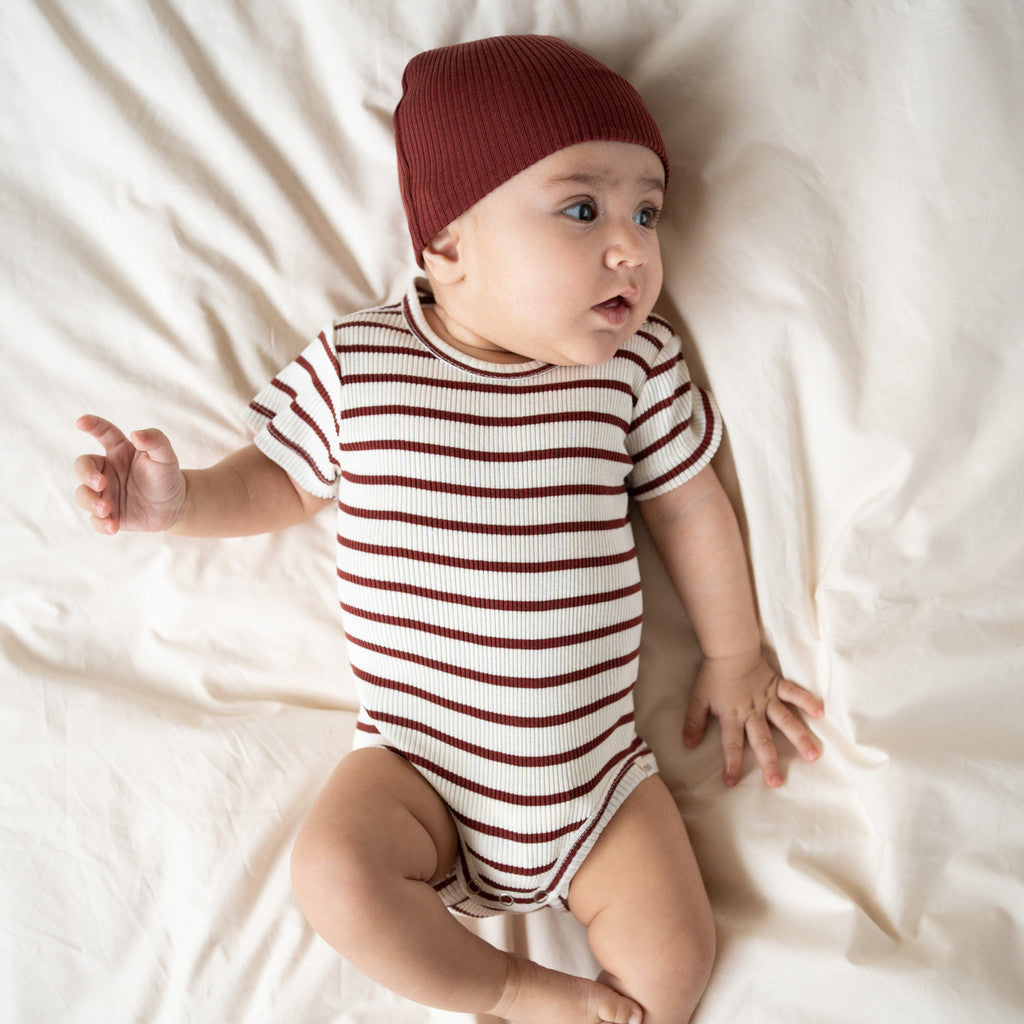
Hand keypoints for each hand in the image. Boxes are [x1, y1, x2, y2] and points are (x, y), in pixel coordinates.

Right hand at [74, 415, 186, 533]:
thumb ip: (155, 440)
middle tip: (100, 484)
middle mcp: (107, 470)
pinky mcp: (108, 514)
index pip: (103, 433)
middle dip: (86, 474)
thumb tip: (136, 434)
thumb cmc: (167, 476)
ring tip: (106, 509)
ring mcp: (105, 493)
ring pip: (83, 494)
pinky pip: (95, 519)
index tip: (81, 422)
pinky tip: (113, 526)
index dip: (91, 425)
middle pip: (83, 466)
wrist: (175, 506)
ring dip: (90, 501)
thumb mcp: (166, 456)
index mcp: (119, 451)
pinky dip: (100, 523)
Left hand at [683, 651, 823, 787]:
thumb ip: (694, 722)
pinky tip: (820, 713)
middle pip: (761, 739)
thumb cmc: (713, 676)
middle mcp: (752, 711)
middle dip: (769, 761)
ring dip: (799, 738)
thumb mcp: (699, 699)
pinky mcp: (778, 686)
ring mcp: (768, 699)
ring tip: (812, 756)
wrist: (729, 649)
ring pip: (785, 721)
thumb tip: (688, 744)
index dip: (731, 763)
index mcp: (732, 716)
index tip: (731, 782)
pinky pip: (794, 693)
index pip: (731, 744)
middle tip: (777, 782)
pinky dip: (807, 701)